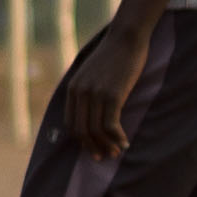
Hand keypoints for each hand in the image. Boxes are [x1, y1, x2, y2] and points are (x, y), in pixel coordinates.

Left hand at [58, 22, 137, 159]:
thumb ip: (88, 91)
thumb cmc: (113, 57)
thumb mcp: (93, 74)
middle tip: (105, 157)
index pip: (71, 123)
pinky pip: (110, 125)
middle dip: (92, 147)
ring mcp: (95, 94)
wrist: (126, 39)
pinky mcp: (112, 95)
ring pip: (95, 131)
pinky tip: (125, 142)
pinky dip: (117, 138)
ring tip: (117, 152)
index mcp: (72, 89)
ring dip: (106, 145)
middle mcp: (80, 93)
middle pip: (81, 130)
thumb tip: (91, 111)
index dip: (81, 140)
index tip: (93, 148)